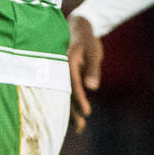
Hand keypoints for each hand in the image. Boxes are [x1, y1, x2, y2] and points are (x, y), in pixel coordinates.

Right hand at [67, 14, 102, 133]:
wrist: (78, 27)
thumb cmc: (87, 39)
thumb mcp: (93, 52)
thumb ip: (92, 69)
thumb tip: (92, 87)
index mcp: (66, 62)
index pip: (72, 84)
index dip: (79, 99)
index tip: (86, 112)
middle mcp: (60, 69)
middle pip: (65, 93)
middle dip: (72, 111)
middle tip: (80, 127)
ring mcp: (60, 73)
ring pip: (64, 94)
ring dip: (71, 110)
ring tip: (79, 127)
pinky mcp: (64, 76)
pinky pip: (66, 91)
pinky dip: (70, 103)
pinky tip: (74, 116)